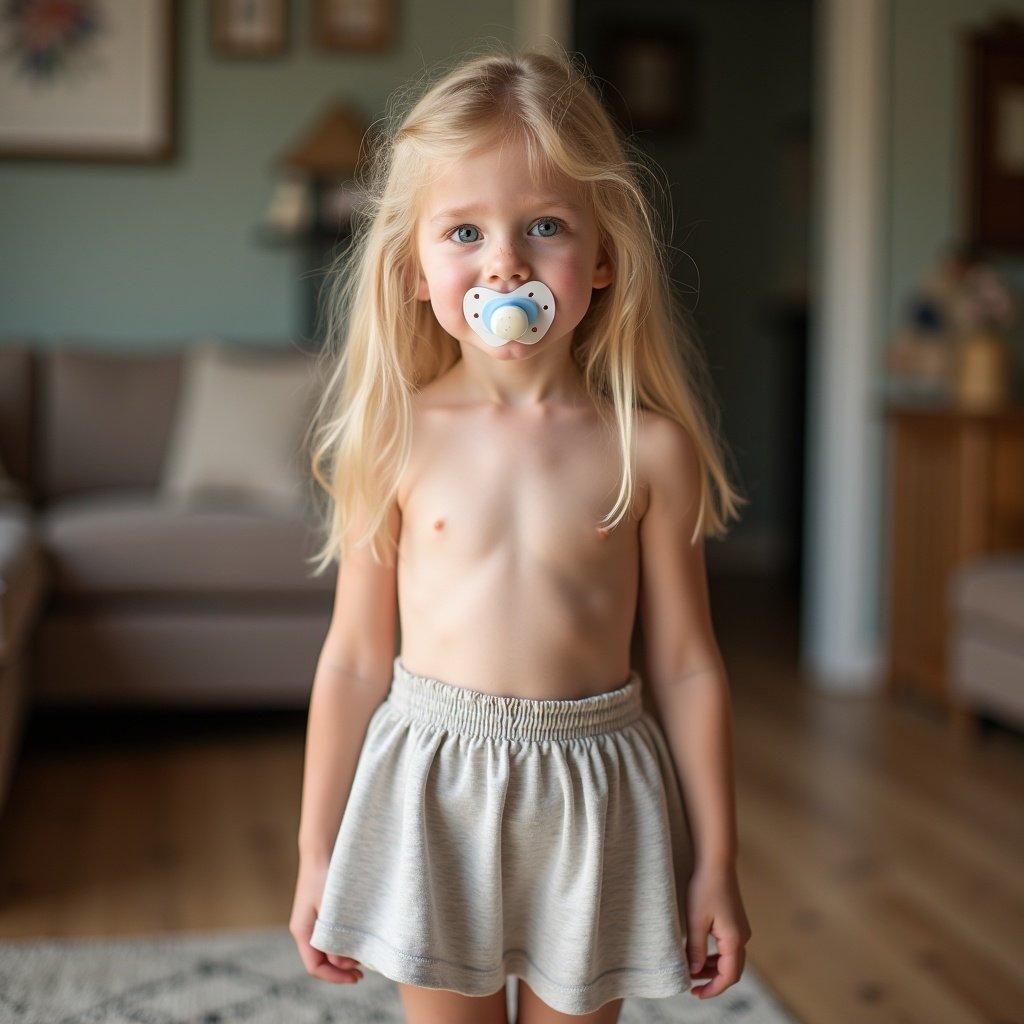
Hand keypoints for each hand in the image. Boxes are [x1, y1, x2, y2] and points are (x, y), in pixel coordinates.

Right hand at [289, 856, 363, 984]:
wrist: (321, 848)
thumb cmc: (326, 875)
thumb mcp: (332, 907)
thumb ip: (335, 936)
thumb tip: (343, 962)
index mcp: (302, 931)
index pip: (315, 967)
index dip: (335, 977)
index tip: (357, 979)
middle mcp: (303, 929)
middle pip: (320, 960)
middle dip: (341, 968)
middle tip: (364, 969)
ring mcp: (310, 919)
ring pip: (325, 948)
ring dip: (343, 954)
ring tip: (364, 954)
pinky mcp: (319, 910)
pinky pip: (329, 934)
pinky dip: (342, 940)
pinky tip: (358, 937)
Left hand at [685, 861, 751, 999]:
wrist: (716, 864)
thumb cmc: (705, 889)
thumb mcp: (696, 921)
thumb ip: (696, 949)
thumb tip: (695, 972)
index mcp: (734, 939)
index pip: (728, 976)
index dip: (713, 989)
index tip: (696, 994)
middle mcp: (742, 937)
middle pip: (732, 971)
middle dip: (713, 981)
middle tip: (693, 987)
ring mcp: (741, 930)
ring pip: (730, 959)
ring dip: (714, 968)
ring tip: (693, 971)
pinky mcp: (736, 922)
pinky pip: (729, 947)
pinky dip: (716, 956)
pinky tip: (702, 955)